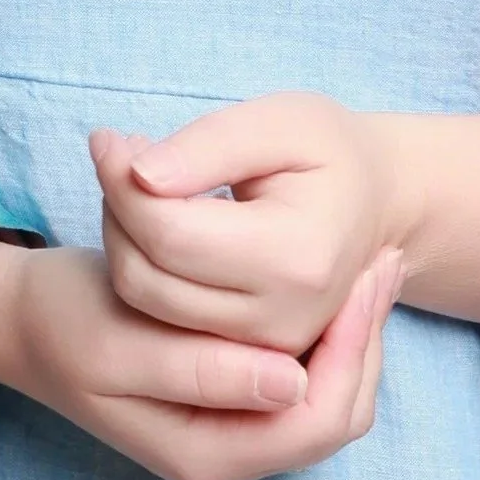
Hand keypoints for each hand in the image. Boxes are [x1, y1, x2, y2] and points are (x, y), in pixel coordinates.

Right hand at [4, 242, 403, 479]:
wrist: (28, 318)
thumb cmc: (67, 321)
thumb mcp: (120, 343)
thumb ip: (200, 370)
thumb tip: (290, 381)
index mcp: (208, 453)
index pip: (318, 418)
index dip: (352, 347)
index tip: (366, 271)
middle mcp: (230, 455)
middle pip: (337, 416)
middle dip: (366, 340)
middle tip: (382, 261)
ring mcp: (234, 430)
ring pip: (328, 399)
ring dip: (354, 335)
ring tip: (370, 264)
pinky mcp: (232, 397)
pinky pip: (305, 378)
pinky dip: (328, 333)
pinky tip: (333, 279)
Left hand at [88, 92, 408, 354]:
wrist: (375, 202)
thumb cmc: (329, 151)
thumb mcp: (279, 122)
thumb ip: (209, 146)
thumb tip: (138, 175)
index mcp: (296, 257)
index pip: (171, 235)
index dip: (121, 184)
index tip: (105, 138)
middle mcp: (282, 320)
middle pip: (148, 279)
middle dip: (116, 212)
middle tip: (119, 154)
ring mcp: (267, 349)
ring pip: (147, 305)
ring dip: (122, 239)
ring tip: (136, 181)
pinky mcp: (251, 357)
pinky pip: (165, 319)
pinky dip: (143, 266)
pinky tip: (155, 218)